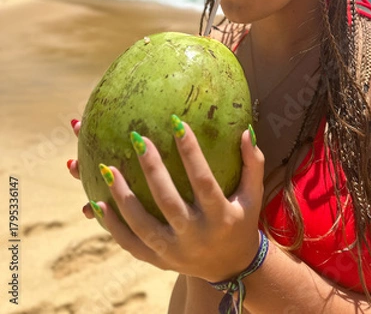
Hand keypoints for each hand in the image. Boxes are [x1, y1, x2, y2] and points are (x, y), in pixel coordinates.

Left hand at [69, 118, 264, 282]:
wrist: (230, 267)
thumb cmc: (241, 220)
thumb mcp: (253, 195)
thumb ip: (253, 163)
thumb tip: (245, 131)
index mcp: (220, 217)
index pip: (203, 180)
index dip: (191, 152)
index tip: (177, 122)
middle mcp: (196, 236)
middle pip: (168, 202)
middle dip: (152, 169)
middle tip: (138, 138)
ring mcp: (174, 252)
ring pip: (143, 225)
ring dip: (123, 197)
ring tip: (108, 167)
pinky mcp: (158, 261)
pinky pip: (130, 244)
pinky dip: (113, 226)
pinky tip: (97, 202)